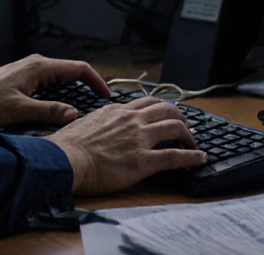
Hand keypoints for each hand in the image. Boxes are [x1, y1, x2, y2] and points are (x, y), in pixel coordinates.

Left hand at [0, 53, 110, 128]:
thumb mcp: (18, 111)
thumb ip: (48, 112)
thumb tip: (74, 115)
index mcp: (39, 67)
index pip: (79, 69)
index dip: (97, 82)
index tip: (107, 97)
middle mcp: (37, 65)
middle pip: (72, 73)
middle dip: (89, 87)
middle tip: (101, 106)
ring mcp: (30, 71)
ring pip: (61, 79)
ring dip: (75, 91)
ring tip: (86, 110)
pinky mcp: (23, 79)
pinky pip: (50, 84)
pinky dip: (61, 94)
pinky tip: (62, 109)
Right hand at [47, 97, 207, 194]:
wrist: (64, 160)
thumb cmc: (67, 147)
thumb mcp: (84, 123)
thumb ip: (99, 122)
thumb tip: (97, 125)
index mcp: (117, 111)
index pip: (147, 103)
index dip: (162, 109)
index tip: (167, 115)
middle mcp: (131, 120)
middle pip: (167, 110)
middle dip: (181, 117)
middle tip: (185, 127)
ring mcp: (139, 139)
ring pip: (175, 128)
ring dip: (189, 136)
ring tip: (194, 144)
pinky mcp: (143, 161)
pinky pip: (175, 156)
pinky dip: (191, 156)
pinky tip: (200, 158)